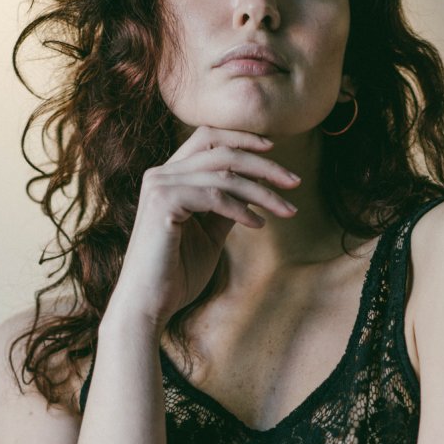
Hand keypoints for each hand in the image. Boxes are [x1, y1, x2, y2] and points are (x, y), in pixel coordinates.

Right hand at [109, 127, 300, 329]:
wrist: (148, 304)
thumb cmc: (177, 273)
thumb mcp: (210, 234)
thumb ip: (227, 206)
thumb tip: (258, 184)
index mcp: (168, 176)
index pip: (208, 139)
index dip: (242, 138)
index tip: (274, 150)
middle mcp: (160, 174)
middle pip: (221, 152)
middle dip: (264, 164)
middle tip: (294, 182)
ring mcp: (159, 186)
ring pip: (223, 175)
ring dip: (262, 192)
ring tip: (288, 210)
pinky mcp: (162, 204)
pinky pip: (215, 197)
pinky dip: (242, 209)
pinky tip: (259, 224)